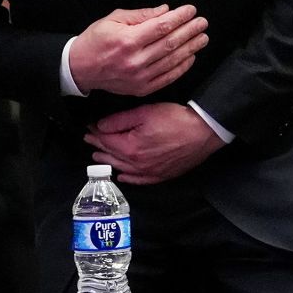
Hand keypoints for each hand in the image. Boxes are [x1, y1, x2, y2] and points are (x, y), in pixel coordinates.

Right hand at [69, 5, 208, 96]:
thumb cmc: (95, 40)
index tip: (191, 10)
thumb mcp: (114, 19)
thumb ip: (141, 15)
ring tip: (202, 38)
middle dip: (190, 31)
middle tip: (202, 23)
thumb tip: (165, 10)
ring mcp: (139, 77)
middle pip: (170, 43)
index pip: (161, 26)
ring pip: (172, 61)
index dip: (179, 18)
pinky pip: (167, 77)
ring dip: (190, 48)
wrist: (80, 68)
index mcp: (128, 40)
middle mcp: (135, 60)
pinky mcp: (141, 88)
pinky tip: (191, 56)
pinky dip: (181, 67)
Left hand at [84, 102, 225, 184]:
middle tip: (89, 140)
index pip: (106, 141)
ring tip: (99, 156)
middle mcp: (138, 164)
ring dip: (109, 161)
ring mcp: (150, 172)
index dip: (95, 133)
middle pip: (112, 155)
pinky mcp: (162, 175)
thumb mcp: (145, 112)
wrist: (203, 131)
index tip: (88, 128)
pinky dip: (129, 178)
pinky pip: (140, 180)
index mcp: (131, 148)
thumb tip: (100, 126)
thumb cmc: (176, 119)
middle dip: (99, 146)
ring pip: (123, 169)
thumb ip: (120, 121)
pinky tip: (122, 176)